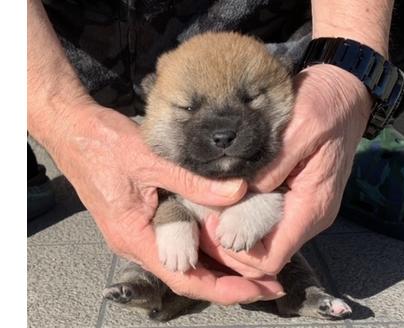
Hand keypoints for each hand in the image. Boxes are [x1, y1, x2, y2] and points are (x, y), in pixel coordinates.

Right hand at [47, 102, 283, 303]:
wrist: (72, 129)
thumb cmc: (102, 144)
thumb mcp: (150, 161)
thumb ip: (193, 180)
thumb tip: (237, 191)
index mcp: (135, 237)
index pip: (185, 277)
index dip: (223, 289)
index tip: (256, 289)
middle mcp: (137, 242)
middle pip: (189, 274)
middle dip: (230, 282)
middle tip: (270, 283)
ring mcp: (140, 231)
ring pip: (185, 259)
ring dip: (220, 265)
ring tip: (257, 266)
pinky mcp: (144, 217)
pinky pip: (178, 240)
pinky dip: (205, 245)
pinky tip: (227, 239)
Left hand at [199, 64, 372, 276]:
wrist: (343, 96)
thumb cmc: (325, 106)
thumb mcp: (300, 127)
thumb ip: (273, 164)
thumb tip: (243, 190)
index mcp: (312, 207)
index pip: (270, 259)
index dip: (237, 252)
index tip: (210, 223)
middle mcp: (308, 216)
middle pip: (262, 256)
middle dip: (228, 244)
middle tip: (199, 216)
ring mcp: (301, 209)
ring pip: (261, 241)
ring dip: (231, 230)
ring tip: (206, 206)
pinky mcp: (293, 197)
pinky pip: (263, 220)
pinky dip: (240, 215)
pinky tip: (223, 195)